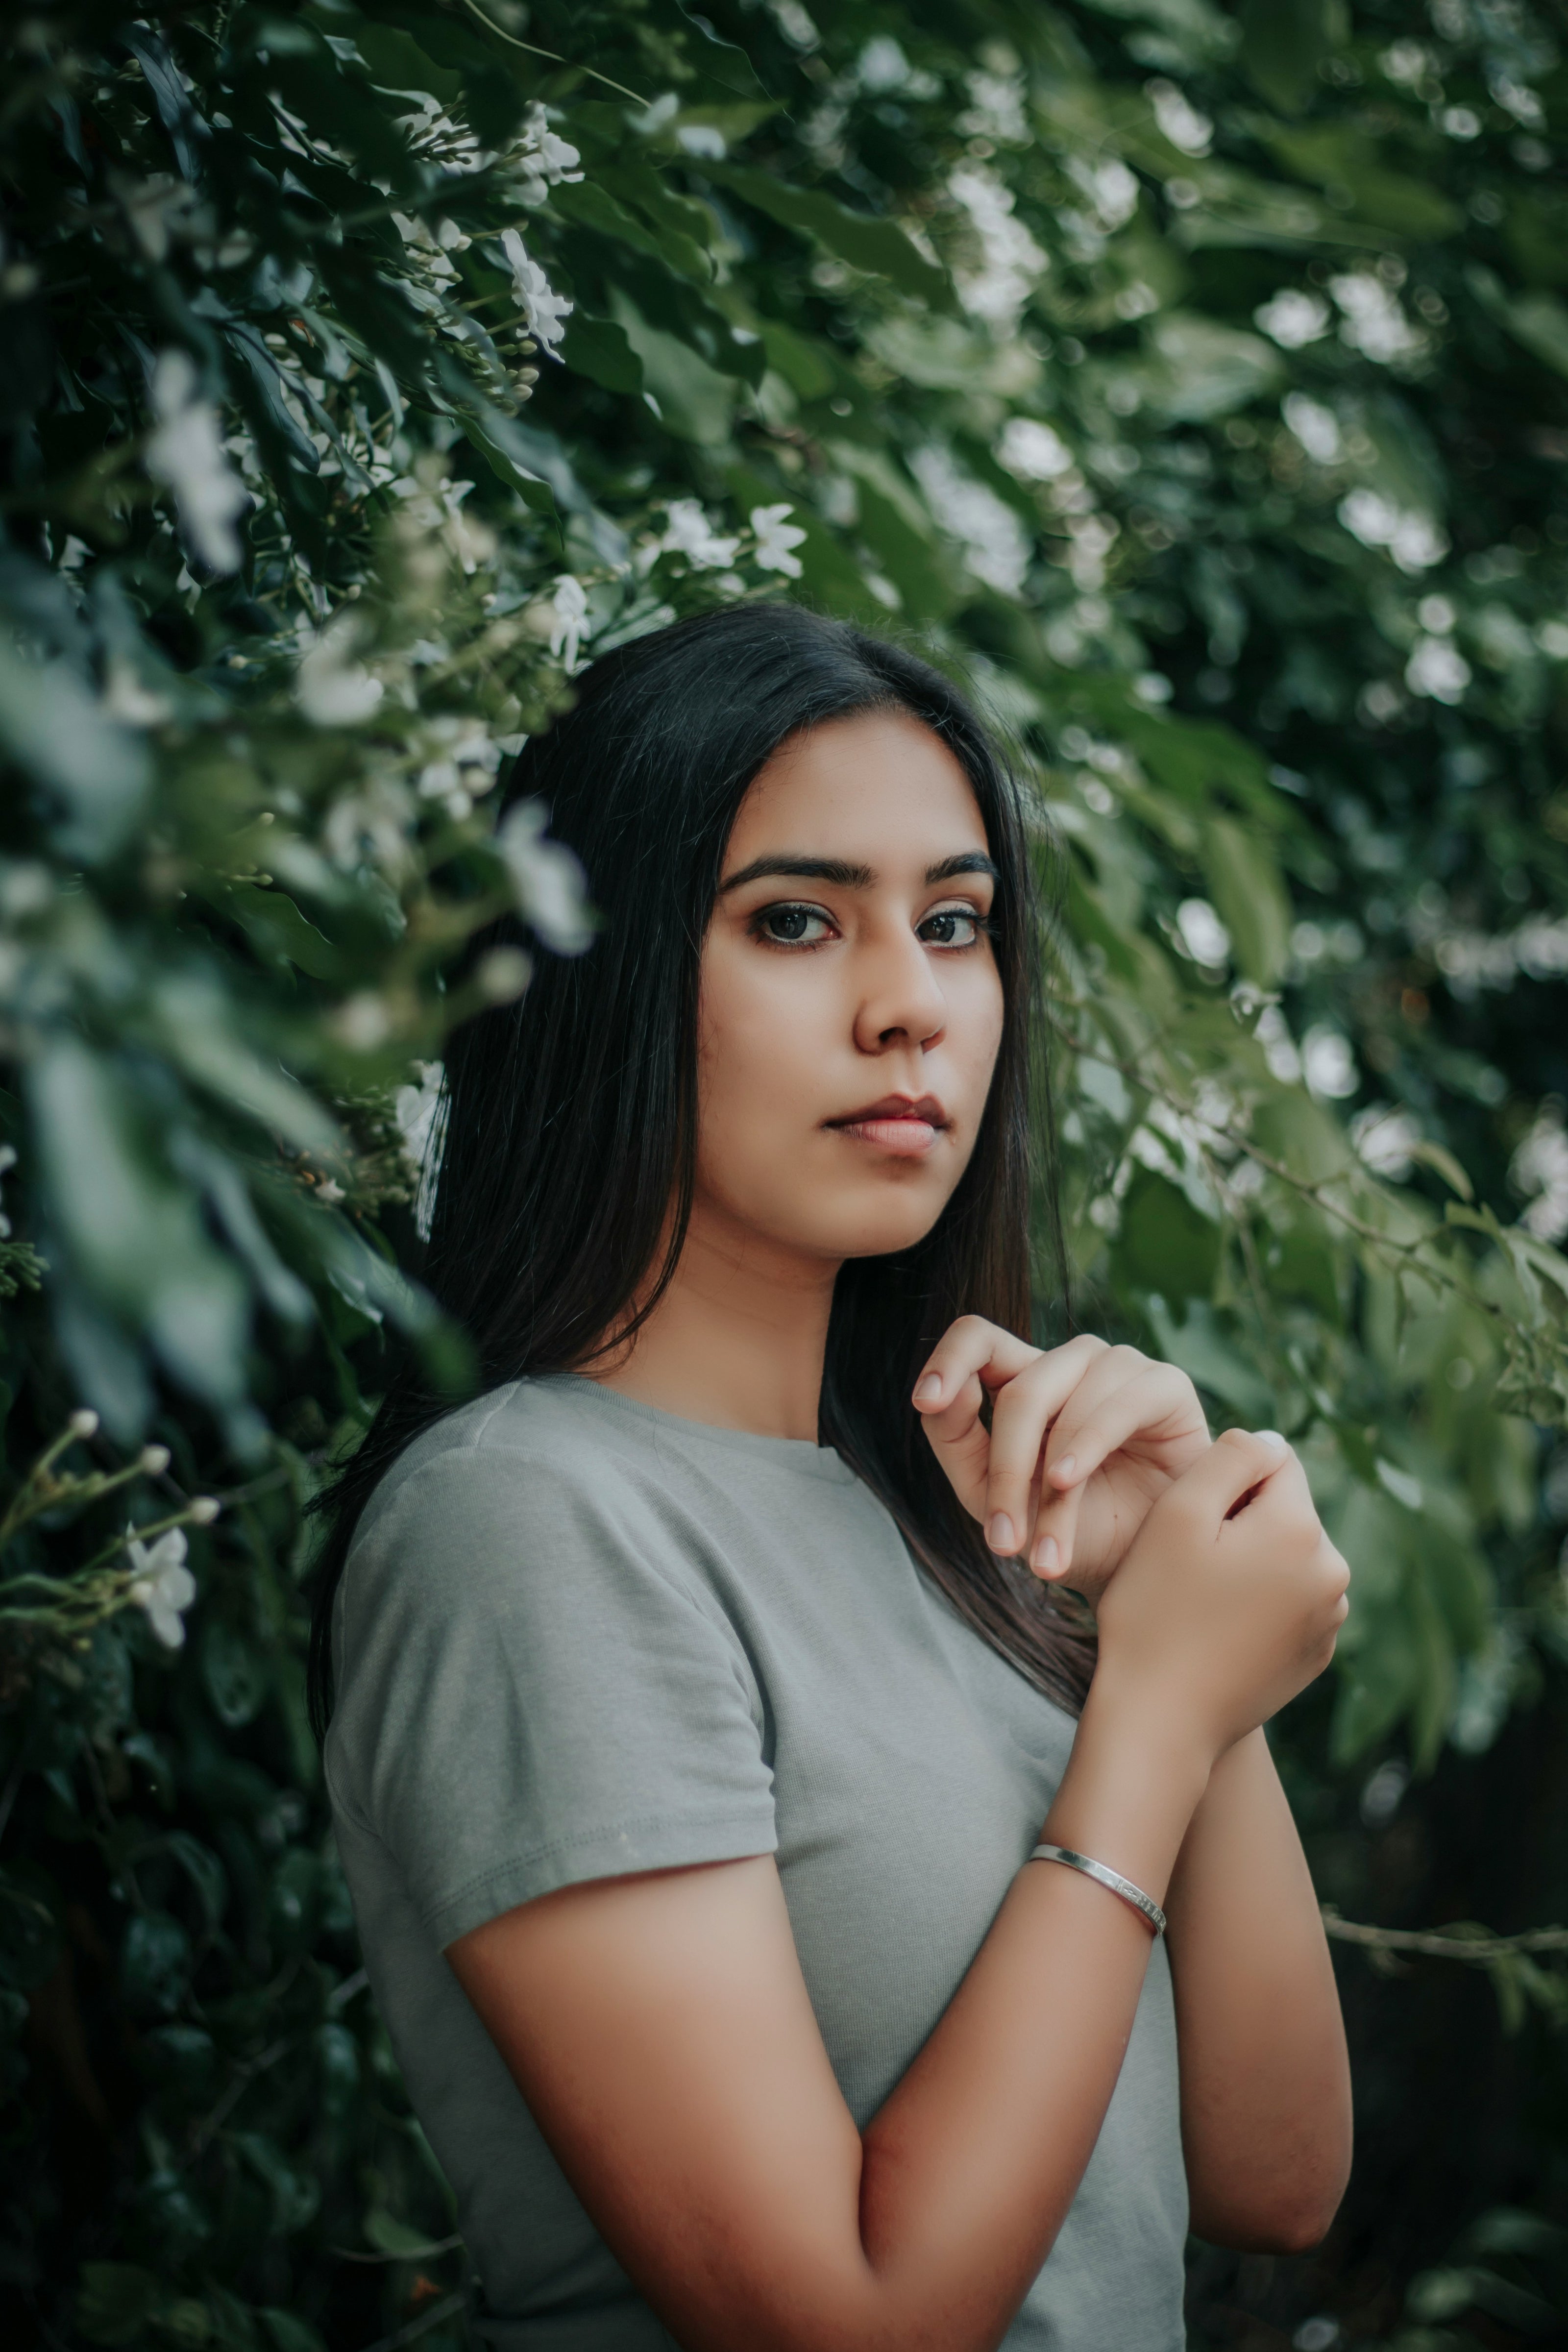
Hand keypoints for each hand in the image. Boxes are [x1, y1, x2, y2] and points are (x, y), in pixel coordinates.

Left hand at [912, 1319, 1208, 1604]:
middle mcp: (1070, 1364)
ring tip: (1047, 1549)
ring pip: (1065, 1405)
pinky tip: (1071, 1484)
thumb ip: (956, 1439)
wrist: (1142, 1566)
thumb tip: (937, 1393)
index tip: (924, 1401)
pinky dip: (1088, 1447)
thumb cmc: (1071, 1528)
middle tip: (1003, 1541)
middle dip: (1007, 1470)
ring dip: (1052, 1484)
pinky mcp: (1165, 1384)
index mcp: (1024, 1379)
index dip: (948, 1359)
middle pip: (1020, 1389)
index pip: (978, 1339)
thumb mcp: (993, 1495)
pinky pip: (1117, 1405)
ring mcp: (1119, 1366)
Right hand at [1095, 1429, 1349, 1757]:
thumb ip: (1229, 1457)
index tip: (1187, 1525)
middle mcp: (1333, 1573)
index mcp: (1303, 1530)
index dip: (1220, 1482)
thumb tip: (1269, 1442)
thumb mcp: (1178, 1514)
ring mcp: (1329, 1620)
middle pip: (1281, 1509)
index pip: (1272, 1460)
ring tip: (1197, 1601)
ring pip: (1283, 1555)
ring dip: (1246, 1561)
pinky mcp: (1315, 1655)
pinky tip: (1214, 1630)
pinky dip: (1254, 1603)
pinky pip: (1286, 1600)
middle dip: (1237, 1521)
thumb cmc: (1155, 1613)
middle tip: (1184, 1566)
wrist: (1160, 1722)